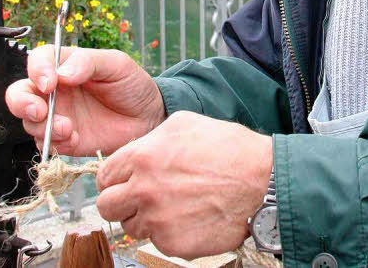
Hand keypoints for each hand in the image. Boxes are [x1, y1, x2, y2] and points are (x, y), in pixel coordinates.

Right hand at [4, 46, 164, 156]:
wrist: (148, 117)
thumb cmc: (132, 85)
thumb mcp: (116, 64)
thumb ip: (88, 62)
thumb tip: (62, 74)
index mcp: (65, 66)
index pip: (38, 61)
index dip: (37, 70)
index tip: (50, 83)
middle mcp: (55, 91)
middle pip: (19, 93)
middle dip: (22, 102)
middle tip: (40, 110)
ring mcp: (57, 116)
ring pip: (29, 121)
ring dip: (42, 126)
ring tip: (68, 128)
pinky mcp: (64, 139)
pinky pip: (46, 144)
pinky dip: (55, 143)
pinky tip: (74, 138)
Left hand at [95, 111, 272, 258]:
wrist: (262, 182)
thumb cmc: (231, 150)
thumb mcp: (185, 124)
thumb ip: (151, 138)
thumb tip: (135, 151)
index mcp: (143, 158)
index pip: (105, 176)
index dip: (117, 178)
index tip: (128, 181)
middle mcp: (144, 190)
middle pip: (107, 206)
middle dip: (122, 202)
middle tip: (144, 197)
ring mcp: (157, 221)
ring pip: (132, 227)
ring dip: (147, 218)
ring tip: (176, 205)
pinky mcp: (173, 244)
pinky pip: (158, 242)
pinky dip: (171, 232)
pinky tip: (191, 217)